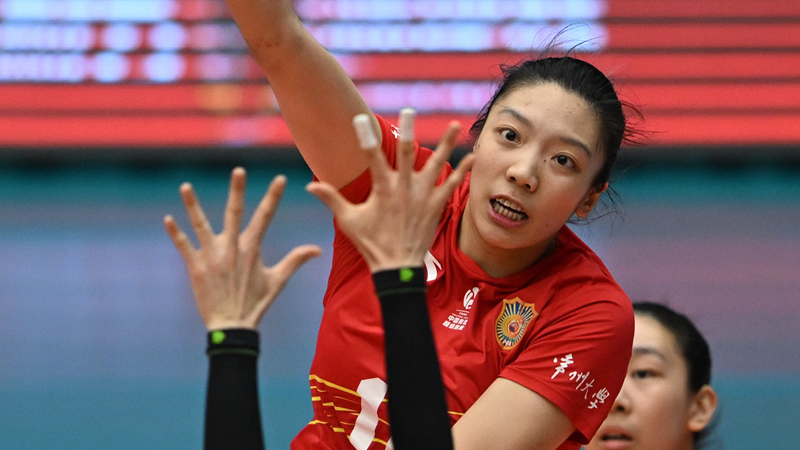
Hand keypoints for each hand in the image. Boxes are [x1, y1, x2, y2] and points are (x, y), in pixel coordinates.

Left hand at [164, 167, 320, 329]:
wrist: (233, 326)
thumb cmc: (256, 303)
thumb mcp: (278, 280)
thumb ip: (295, 260)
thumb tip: (317, 249)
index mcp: (252, 249)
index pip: (265, 217)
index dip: (273, 197)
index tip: (280, 179)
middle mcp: (232, 248)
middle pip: (234, 213)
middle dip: (237, 191)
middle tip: (239, 170)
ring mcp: (212, 256)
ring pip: (201, 225)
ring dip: (192, 205)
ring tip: (185, 186)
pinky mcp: (196, 267)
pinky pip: (183, 246)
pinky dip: (175, 233)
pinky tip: (168, 219)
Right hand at [306, 109, 472, 271]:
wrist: (397, 268)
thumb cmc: (372, 244)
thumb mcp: (348, 221)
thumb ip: (331, 199)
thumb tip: (308, 186)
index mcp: (382, 190)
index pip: (371, 157)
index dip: (365, 137)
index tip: (361, 118)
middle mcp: (404, 189)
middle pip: (406, 153)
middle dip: (408, 130)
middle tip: (409, 110)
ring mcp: (423, 196)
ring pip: (436, 164)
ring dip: (446, 144)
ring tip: (456, 125)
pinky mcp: (436, 206)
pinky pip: (452, 185)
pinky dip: (462, 171)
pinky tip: (471, 156)